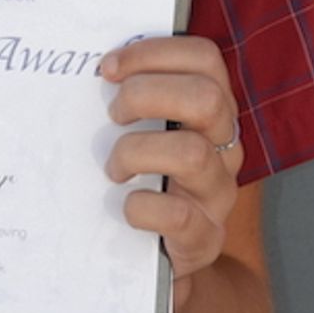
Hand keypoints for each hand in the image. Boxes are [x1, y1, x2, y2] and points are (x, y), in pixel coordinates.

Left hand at [98, 35, 244, 310]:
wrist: (166, 260)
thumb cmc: (147, 181)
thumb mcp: (148, 133)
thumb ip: (133, 99)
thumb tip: (88, 64)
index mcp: (213, 112)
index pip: (204, 58)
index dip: (154, 52)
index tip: (107, 67)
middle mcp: (225, 147)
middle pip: (207, 98)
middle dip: (147, 95)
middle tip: (113, 115)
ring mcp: (218, 193)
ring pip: (193, 154)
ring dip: (137, 152)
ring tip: (114, 168)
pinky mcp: (205, 238)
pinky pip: (180, 215)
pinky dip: (143, 206)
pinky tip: (126, 205)